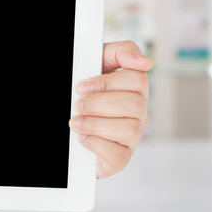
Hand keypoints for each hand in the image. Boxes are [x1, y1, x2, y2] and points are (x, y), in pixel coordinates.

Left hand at [69, 41, 152, 178]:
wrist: (67, 132)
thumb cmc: (85, 95)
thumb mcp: (96, 65)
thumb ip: (117, 53)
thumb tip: (144, 61)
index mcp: (134, 88)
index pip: (138, 79)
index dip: (107, 82)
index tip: (82, 86)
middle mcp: (138, 112)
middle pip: (134, 104)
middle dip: (98, 103)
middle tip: (78, 105)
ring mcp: (132, 137)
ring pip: (129, 129)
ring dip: (95, 124)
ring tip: (76, 122)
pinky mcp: (121, 159)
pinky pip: (118, 154)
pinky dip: (95, 143)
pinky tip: (82, 137)